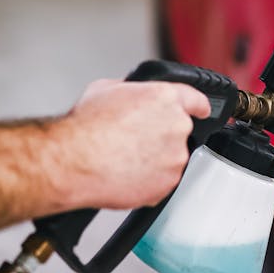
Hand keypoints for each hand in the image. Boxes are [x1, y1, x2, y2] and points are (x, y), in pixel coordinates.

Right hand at [53, 79, 210, 209]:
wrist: (73, 161)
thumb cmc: (85, 127)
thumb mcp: (106, 89)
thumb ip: (131, 89)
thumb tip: (134, 93)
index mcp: (165, 98)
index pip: (197, 100)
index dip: (197, 106)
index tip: (200, 111)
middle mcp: (177, 125)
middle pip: (180, 131)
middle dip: (161, 136)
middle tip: (134, 142)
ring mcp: (175, 156)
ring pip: (171, 158)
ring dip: (155, 160)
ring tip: (125, 159)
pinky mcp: (168, 183)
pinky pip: (163, 181)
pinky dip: (149, 181)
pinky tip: (126, 174)